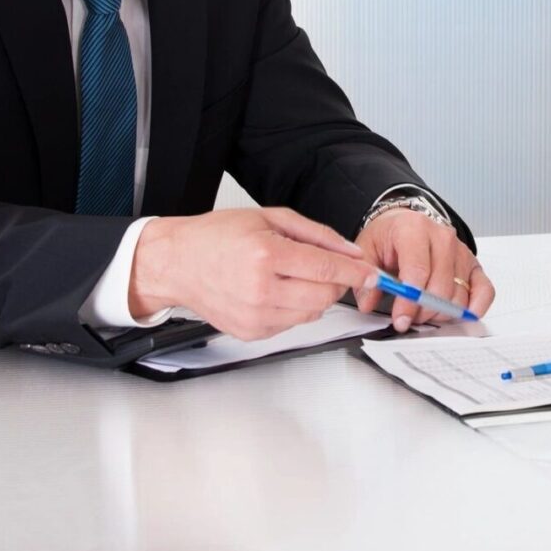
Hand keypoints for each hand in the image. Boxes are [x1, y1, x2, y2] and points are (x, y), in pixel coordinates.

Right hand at [128, 207, 378, 341]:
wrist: (177, 262)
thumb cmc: (218, 236)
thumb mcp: (271, 218)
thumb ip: (318, 235)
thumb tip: (352, 252)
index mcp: (266, 255)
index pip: (327, 269)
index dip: (356, 272)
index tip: (372, 272)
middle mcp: (260, 289)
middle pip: (325, 296)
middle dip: (337, 283)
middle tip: (330, 268)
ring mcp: (254, 315)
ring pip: (312, 314)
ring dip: (316, 296)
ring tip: (294, 276)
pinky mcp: (251, 332)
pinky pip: (292, 324)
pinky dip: (295, 308)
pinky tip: (277, 290)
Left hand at [354, 210, 494, 331]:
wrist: (406, 222)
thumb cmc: (389, 237)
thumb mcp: (367, 249)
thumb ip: (366, 276)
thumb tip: (368, 303)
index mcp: (414, 228)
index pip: (418, 271)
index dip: (409, 301)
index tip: (400, 319)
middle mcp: (442, 237)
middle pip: (440, 287)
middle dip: (422, 311)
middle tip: (408, 318)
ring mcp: (460, 251)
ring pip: (459, 294)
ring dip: (440, 312)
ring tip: (423, 312)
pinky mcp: (473, 265)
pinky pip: (484, 290)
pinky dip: (475, 307)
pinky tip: (460, 315)